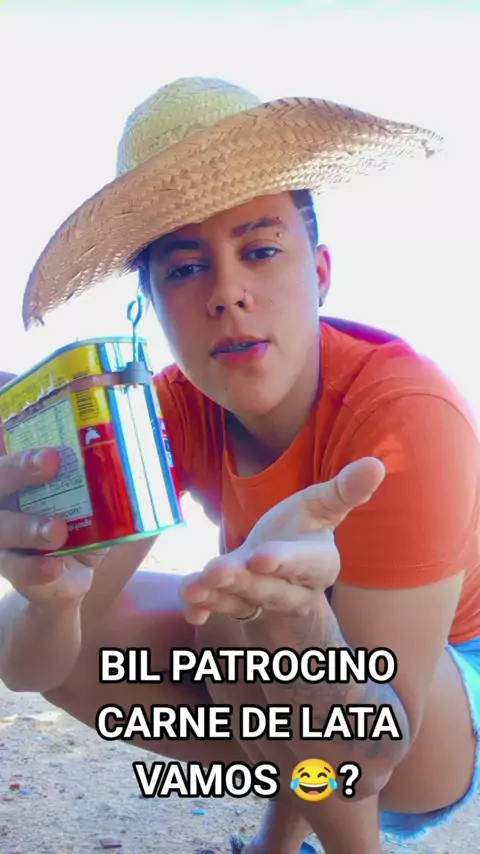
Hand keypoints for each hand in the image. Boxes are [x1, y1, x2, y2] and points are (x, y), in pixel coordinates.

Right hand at [0, 446, 106, 605]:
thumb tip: (138, 463)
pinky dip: (35, 567)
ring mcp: (3, 538)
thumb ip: (102, 484)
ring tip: (56, 530)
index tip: (52, 453)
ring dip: (29, 527)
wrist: (67, 576)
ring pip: (4, 528)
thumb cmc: (76, 527)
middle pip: (2, 481)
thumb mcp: (90, 504)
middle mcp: (6, 503)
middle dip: (21, 470)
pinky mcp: (11, 569)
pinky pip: (17, 568)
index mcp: (22, 480)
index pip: (15, 458)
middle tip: (52, 464)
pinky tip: (54, 566)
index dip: (26, 454)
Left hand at [180, 456, 384, 624]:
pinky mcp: (237, 609)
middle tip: (214, 572)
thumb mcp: (322, 509)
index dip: (284, 562)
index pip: (304, 565)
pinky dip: (202, 609)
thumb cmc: (301, 533)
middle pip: (269, 590)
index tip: (261, 556)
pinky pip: (220, 612)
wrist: (283, 573)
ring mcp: (263, 604)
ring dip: (216, 595)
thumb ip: (345, 491)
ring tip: (194, 585)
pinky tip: (187, 604)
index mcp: (319, 564)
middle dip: (243, 582)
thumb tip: (377, 464)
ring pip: (242, 602)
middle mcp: (294, 591)